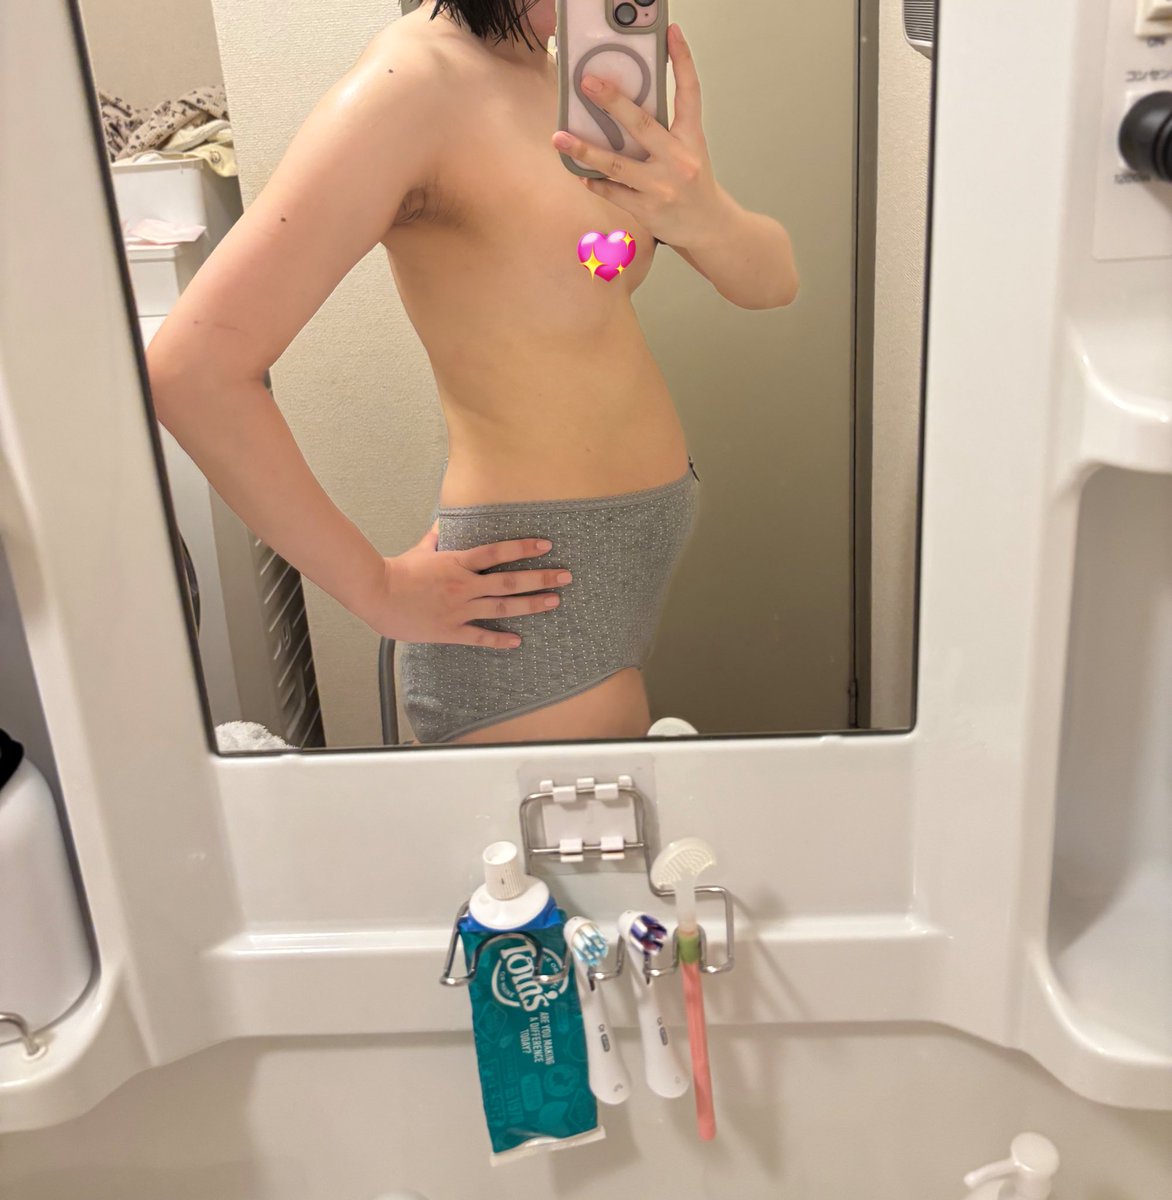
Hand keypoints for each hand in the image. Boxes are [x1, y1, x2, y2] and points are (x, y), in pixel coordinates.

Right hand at [363, 525, 570, 648]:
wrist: (376, 594)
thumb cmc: (398, 571)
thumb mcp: (422, 549)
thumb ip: (437, 536)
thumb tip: (446, 523)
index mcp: (457, 562)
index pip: (497, 552)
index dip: (523, 547)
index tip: (546, 544)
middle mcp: (463, 585)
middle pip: (509, 581)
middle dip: (540, 578)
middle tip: (565, 576)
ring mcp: (458, 609)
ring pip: (502, 608)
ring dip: (530, 604)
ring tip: (554, 602)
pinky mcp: (450, 630)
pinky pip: (479, 637)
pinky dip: (499, 640)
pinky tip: (518, 640)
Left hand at [551, 24, 724, 249]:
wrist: (707, 227)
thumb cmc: (693, 185)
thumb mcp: (689, 151)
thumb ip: (664, 130)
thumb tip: (625, 106)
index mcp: (691, 139)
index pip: (689, 92)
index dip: (683, 60)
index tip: (673, 33)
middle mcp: (678, 160)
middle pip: (642, 124)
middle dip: (612, 102)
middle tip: (588, 83)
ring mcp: (661, 186)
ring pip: (616, 164)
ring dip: (585, 150)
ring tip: (559, 137)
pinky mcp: (647, 209)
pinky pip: (612, 192)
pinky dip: (594, 181)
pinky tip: (579, 172)